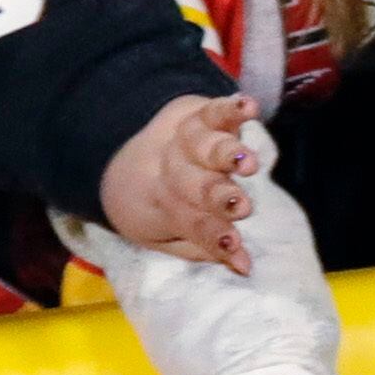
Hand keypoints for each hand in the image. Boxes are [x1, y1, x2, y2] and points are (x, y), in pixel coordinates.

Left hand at [98, 90, 254, 268]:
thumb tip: (244, 267)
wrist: (125, 162)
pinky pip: (214, 110)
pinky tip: (250, 108)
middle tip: (241, 207)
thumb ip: (206, 248)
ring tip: (247, 163)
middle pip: (195, 185)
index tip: (237, 251)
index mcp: (167, 207)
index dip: (214, 237)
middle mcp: (174, 173)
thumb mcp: (172, 236)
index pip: (192, 223)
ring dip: (225, 155)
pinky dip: (231, 107)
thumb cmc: (165, 207)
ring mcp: (184, 142)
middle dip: (218, 196)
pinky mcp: (198, 115)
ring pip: (203, 147)